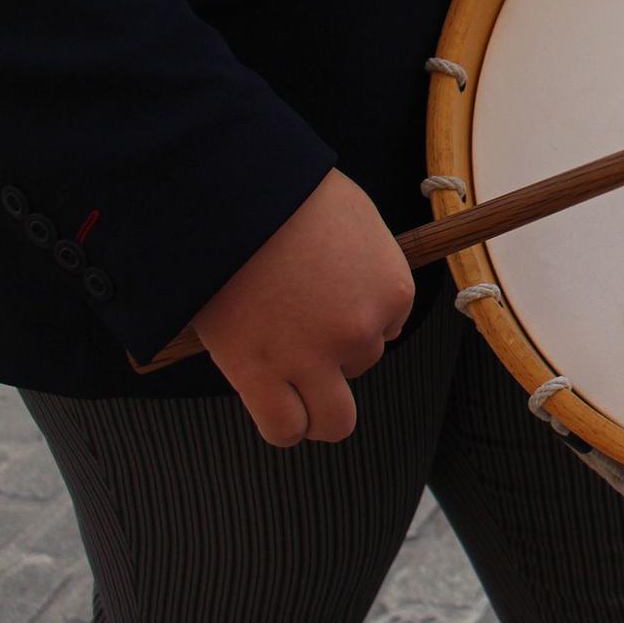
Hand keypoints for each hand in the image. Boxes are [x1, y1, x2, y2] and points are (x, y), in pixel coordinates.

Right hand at [192, 169, 414, 446]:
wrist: (231, 194)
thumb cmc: (288, 194)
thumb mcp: (354, 221)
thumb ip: (363, 264)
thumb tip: (353, 287)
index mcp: (393, 290)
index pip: (387, 326)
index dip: (353, 314)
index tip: (323, 295)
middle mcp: (361, 331)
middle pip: (361, 365)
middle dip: (337, 356)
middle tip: (302, 328)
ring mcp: (313, 358)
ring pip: (334, 418)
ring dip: (316, 402)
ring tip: (288, 376)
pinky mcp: (261, 374)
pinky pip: (285, 428)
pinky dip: (285, 426)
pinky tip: (274, 405)